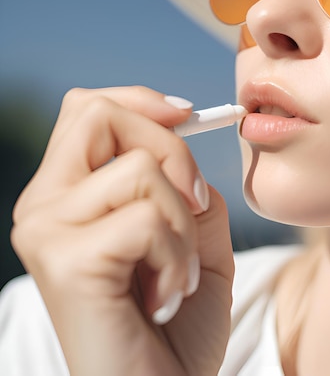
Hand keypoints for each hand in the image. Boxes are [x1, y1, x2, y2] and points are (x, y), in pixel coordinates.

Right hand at [11, 86, 234, 375]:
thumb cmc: (177, 319)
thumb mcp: (194, 231)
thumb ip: (186, 181)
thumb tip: (181, 129)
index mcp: (68, 193)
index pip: (89, 107)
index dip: (141, 102)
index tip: (187, 115)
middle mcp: (44, 206)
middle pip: (98, 113)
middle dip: (171, 148)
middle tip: (193, 205)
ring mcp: (47, 232)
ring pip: (140, 167)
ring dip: (182, 221)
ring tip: (175, 272)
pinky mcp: (66, 263)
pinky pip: (147, 219)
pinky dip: (178, 255)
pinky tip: (165, 295)